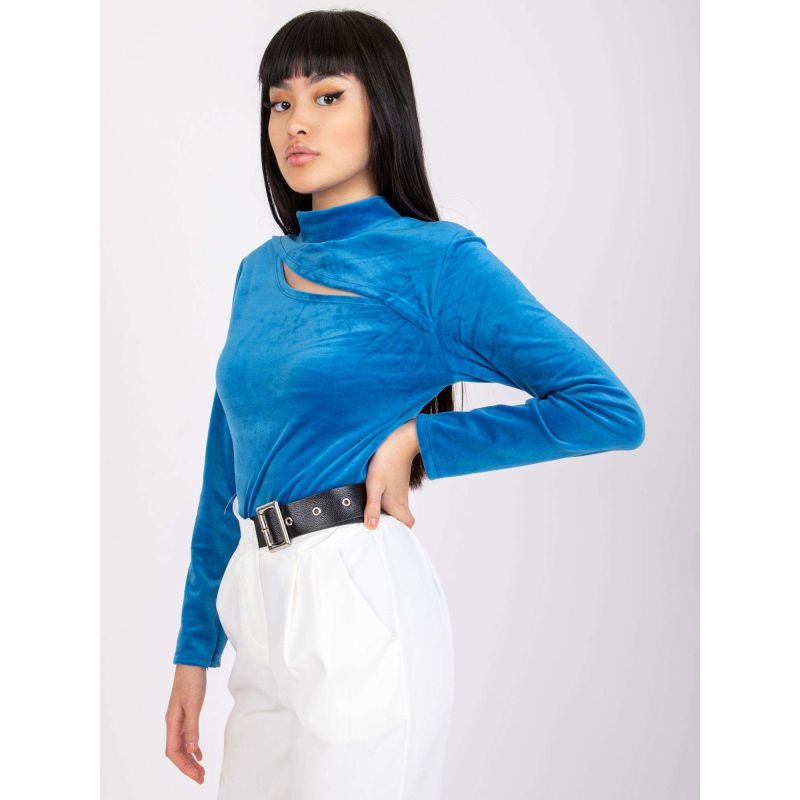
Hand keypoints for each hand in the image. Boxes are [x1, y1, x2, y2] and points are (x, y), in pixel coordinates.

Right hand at [165, 665, 207, 783]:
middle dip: (188, 767)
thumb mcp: (193, 704)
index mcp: (172, 722)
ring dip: (191, 759)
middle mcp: (173, 723)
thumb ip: (192, 727)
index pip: (173, 752)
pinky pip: (186, 737)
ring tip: (202, 771)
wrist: (191, 663)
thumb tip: (193, 751)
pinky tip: (200, 754)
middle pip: (177, 752)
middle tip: (201, 778)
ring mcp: (178, 719)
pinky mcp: (185, 714)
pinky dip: (193, 747)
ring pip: (182, 746)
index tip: (197, 776)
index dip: (184, 766)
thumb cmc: (191, 681)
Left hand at [363, 418, 419, 529]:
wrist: (399, 442)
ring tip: (373, 515)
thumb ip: (372, 506)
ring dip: (389, 512)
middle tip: (378, 527)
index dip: (401, 532)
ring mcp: (400, 490)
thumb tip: (371, 527)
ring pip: (398, 508)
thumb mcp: (374, 485)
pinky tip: (376, 497)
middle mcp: (401, 500)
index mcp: (397, 505)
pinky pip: (395, 497)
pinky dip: (387, 501)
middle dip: (394, 525)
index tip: (390, 536)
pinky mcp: (397, 482)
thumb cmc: (386, 463)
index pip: (408, 525)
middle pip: (402, 518)